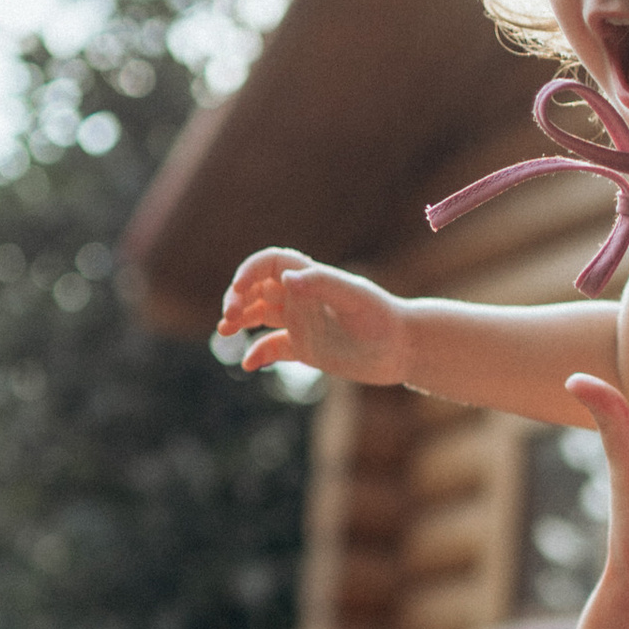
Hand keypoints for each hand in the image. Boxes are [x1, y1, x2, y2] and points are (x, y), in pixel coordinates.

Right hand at [217, 245, 407, 385]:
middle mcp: (301, 297)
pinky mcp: (305, 348)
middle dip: (237, 298)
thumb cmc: (382, 319)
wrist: (403, 349)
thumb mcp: (355, 298)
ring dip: (239, 321)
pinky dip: (258, 354)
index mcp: (310, 278)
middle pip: (256, 289)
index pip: (269, 264)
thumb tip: (288, 278)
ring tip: (225, 331)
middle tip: (231, 318)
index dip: (248, 272)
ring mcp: (301, 322)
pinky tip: (250, 365)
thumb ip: (322, 284)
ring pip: (259, 316)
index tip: (239, 291)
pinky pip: (273, 348)